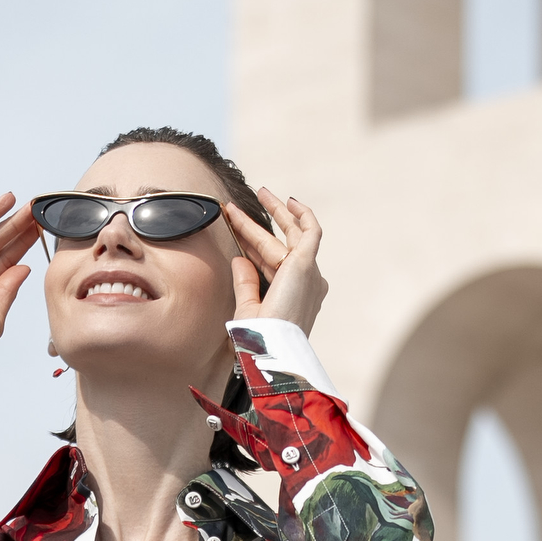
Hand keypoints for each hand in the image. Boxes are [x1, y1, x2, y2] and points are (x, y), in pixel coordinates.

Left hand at [223, 185, 326, 334]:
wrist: (271, 347)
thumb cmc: (260, 339)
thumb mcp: (247, 308)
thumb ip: (245, 283)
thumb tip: (238, 258)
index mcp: (293, 296)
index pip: (269, 262)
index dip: (249, 243)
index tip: (232, 229)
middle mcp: (305, 283)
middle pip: (279, 245)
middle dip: (260, 223)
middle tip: (241, 207)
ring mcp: (308, 273)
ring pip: (290, 234)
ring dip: (274, 212)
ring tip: (261, 193)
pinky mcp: (306, 264)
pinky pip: (310, 230)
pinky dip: (302, 214)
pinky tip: (288, 201)